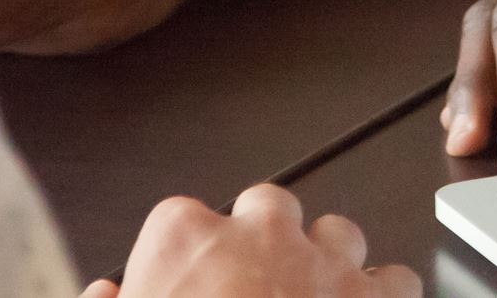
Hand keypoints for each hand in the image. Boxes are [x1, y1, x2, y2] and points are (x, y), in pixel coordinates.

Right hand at [84, 186, 415, 297]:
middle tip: (252, 289)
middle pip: (266, 207)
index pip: (178, 219)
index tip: (183, 284)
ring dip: (325, 264)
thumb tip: (103, 296)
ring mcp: (323, 260)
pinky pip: (393, 279)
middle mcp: (259, 234)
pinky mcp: (376, 296)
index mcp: (184, 240)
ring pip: (336, 233)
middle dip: (263, 240)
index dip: (184, 256)